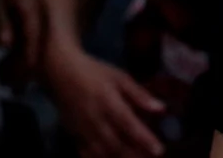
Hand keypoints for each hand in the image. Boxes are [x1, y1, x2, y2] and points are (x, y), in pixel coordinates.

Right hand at [47, 48, 166, 156]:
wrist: (60, 73)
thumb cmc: (95, 73)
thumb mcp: (120, 77)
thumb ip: (139, 94)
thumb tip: (161, 109)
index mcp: (108, 102)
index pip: (128, 124)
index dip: (144, 139)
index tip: (159, 150)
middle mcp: (95, 119)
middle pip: (116, 144)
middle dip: (135, 155)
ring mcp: (82, 130)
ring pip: (102, 154)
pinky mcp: (74, 137)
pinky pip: (87, 155)